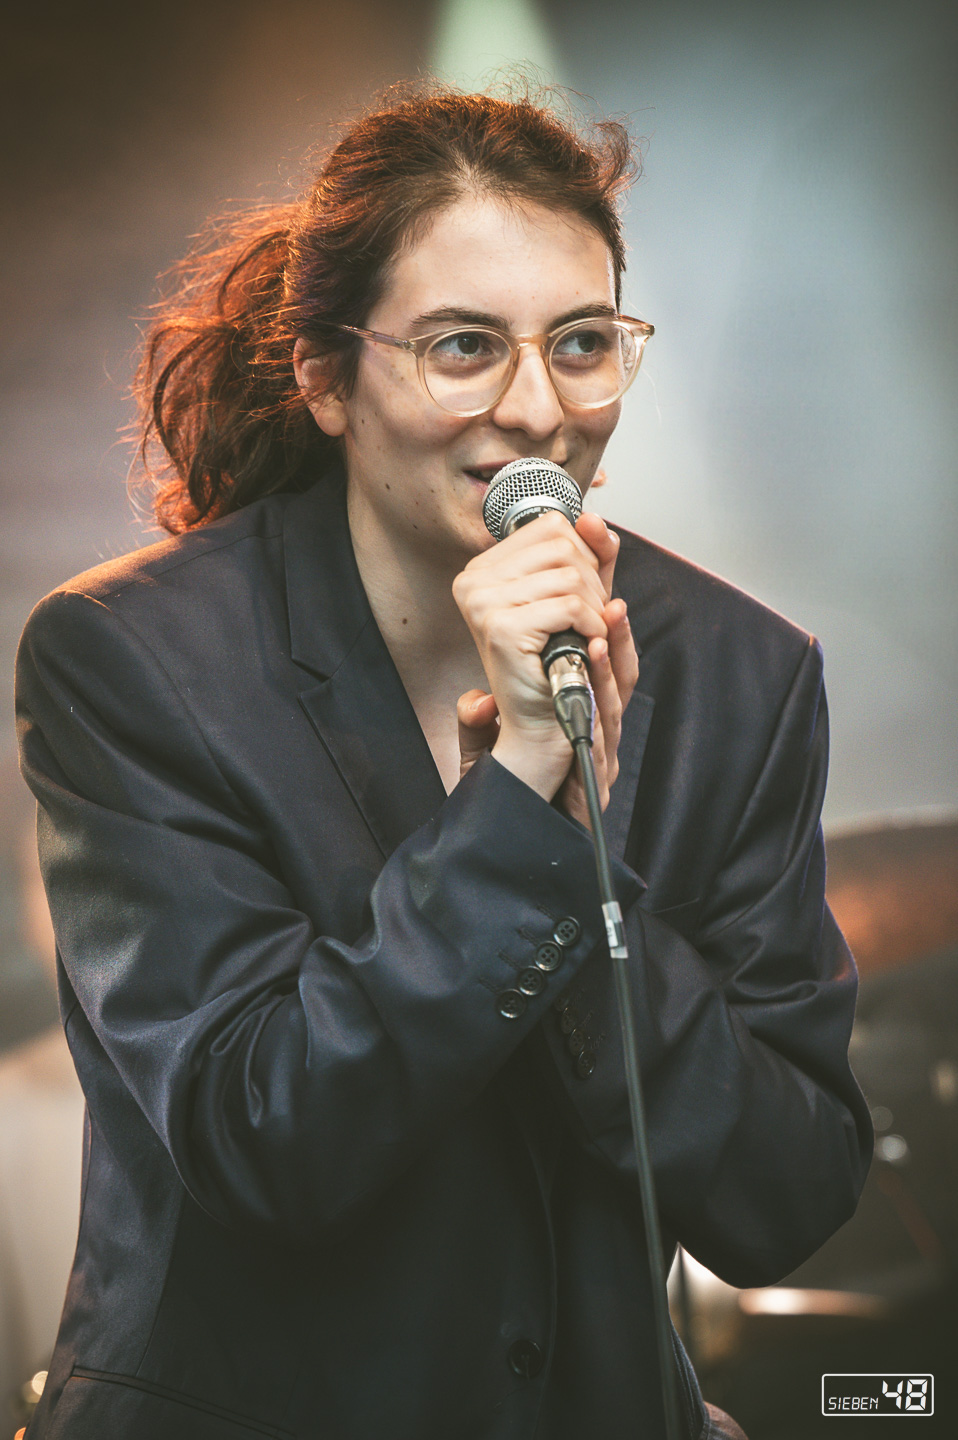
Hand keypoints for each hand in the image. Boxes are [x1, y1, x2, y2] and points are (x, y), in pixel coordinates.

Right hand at [453, 511, 637, 813]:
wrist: (545, 721)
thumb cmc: (558, 661)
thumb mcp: (578, 595)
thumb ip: (589, 553)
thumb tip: (591, 517)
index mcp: (484, 568)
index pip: (552, 525)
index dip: (583, 555)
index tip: (580, 592)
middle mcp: (474, 581)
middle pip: (563, 545)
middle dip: (591, 583)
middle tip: (584, 621)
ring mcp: (483, 603)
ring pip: (570, 575)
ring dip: (593, 608)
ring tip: (582, 635)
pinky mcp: (501, 627)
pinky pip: (570, 605)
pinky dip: (591, 626)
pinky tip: (582, 646)